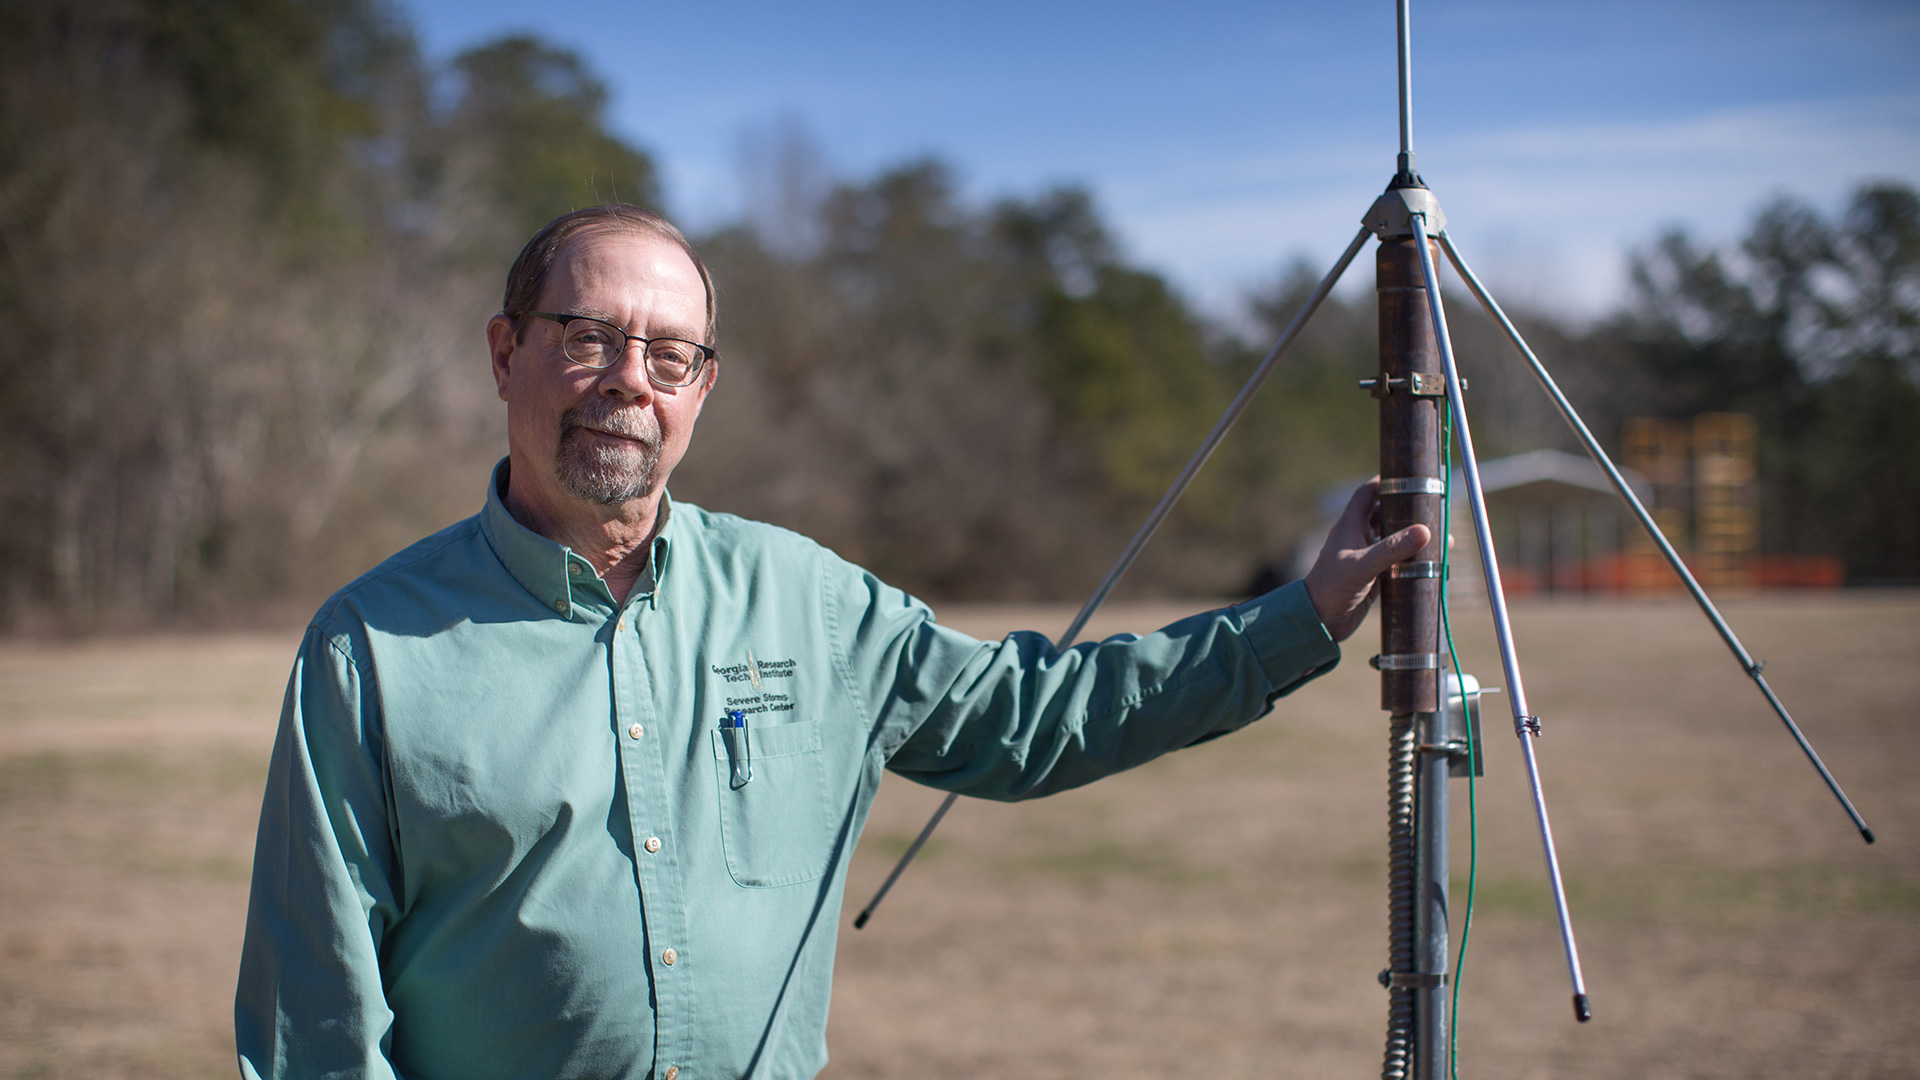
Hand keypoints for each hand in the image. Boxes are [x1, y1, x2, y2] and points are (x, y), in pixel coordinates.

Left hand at [1303, 479, 1430, 642]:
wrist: (1319, 622)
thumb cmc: (1331, 588)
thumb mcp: (1362, 565)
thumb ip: (1391, 549)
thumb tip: (1424, 531)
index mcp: (1350, 526)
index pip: (1367, 493)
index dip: (1385, 482)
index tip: (1409, 476)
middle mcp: (1358, 538)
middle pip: (1385, 514)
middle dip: (1407, 510)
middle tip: (1433, 506)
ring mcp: (1367, 557)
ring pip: (1394, 539)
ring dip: (1413, 537)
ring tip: (1440, 534)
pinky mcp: (1375, 576)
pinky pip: (1397, 562)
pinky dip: (1413, 560)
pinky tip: (1432, 561)